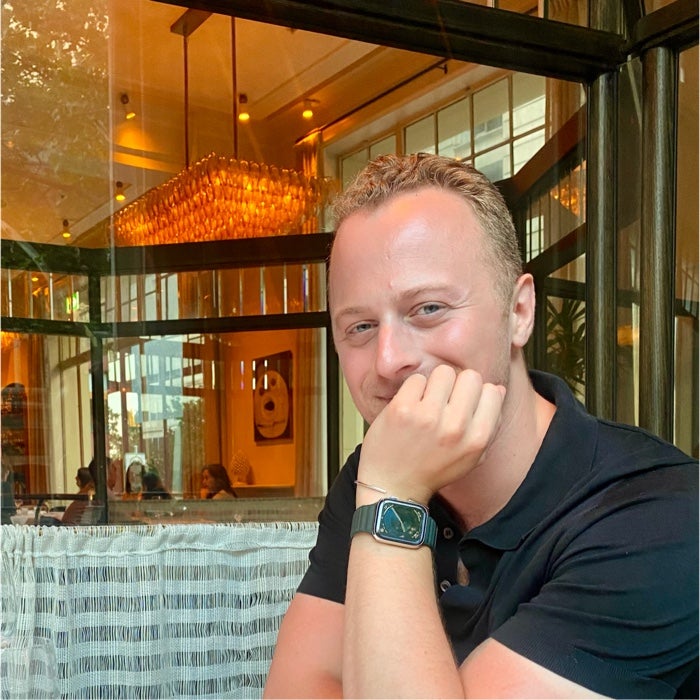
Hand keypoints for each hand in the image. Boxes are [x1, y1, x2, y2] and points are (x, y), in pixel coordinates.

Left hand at [357, 365, 504, 504]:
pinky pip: (417, 379)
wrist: (393, 486)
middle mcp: (455, 426)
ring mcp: (427, 416)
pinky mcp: (402, 408)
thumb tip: (498, 389)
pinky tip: (410, 407)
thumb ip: (490, 425)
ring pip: (443, 372)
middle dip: (458, 385)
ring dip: (435, 385)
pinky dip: (413, 390)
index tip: (464, 404)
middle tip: (444, 401)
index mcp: (477, 439)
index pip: (492, 391)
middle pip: (470, 376)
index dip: (477, 394)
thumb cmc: (433, 470)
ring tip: (426, 403)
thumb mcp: (471, 457)